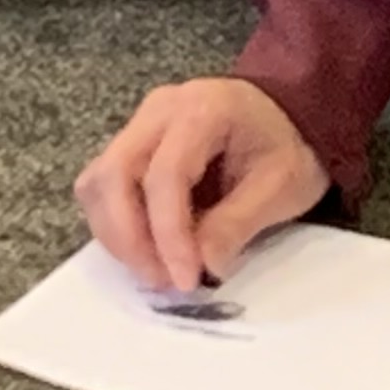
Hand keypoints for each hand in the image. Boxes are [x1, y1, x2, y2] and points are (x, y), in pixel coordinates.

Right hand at [75, 77, 329, 289]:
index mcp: (203, 109)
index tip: (185, 279)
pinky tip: (144, 250)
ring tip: (154, 270)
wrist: (289, 116)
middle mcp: (159, 110)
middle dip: (130, 237)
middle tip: (160, 280)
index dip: (169, 234)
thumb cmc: (290, 147)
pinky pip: (102, 185)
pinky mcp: (132, 143)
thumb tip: (202, 266)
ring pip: (98, 180)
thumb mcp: (283, 186)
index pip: (165, 174)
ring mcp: (140, 123)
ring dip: (116, 234)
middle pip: (115, 173)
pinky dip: (115, 223)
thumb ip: (238, 224)